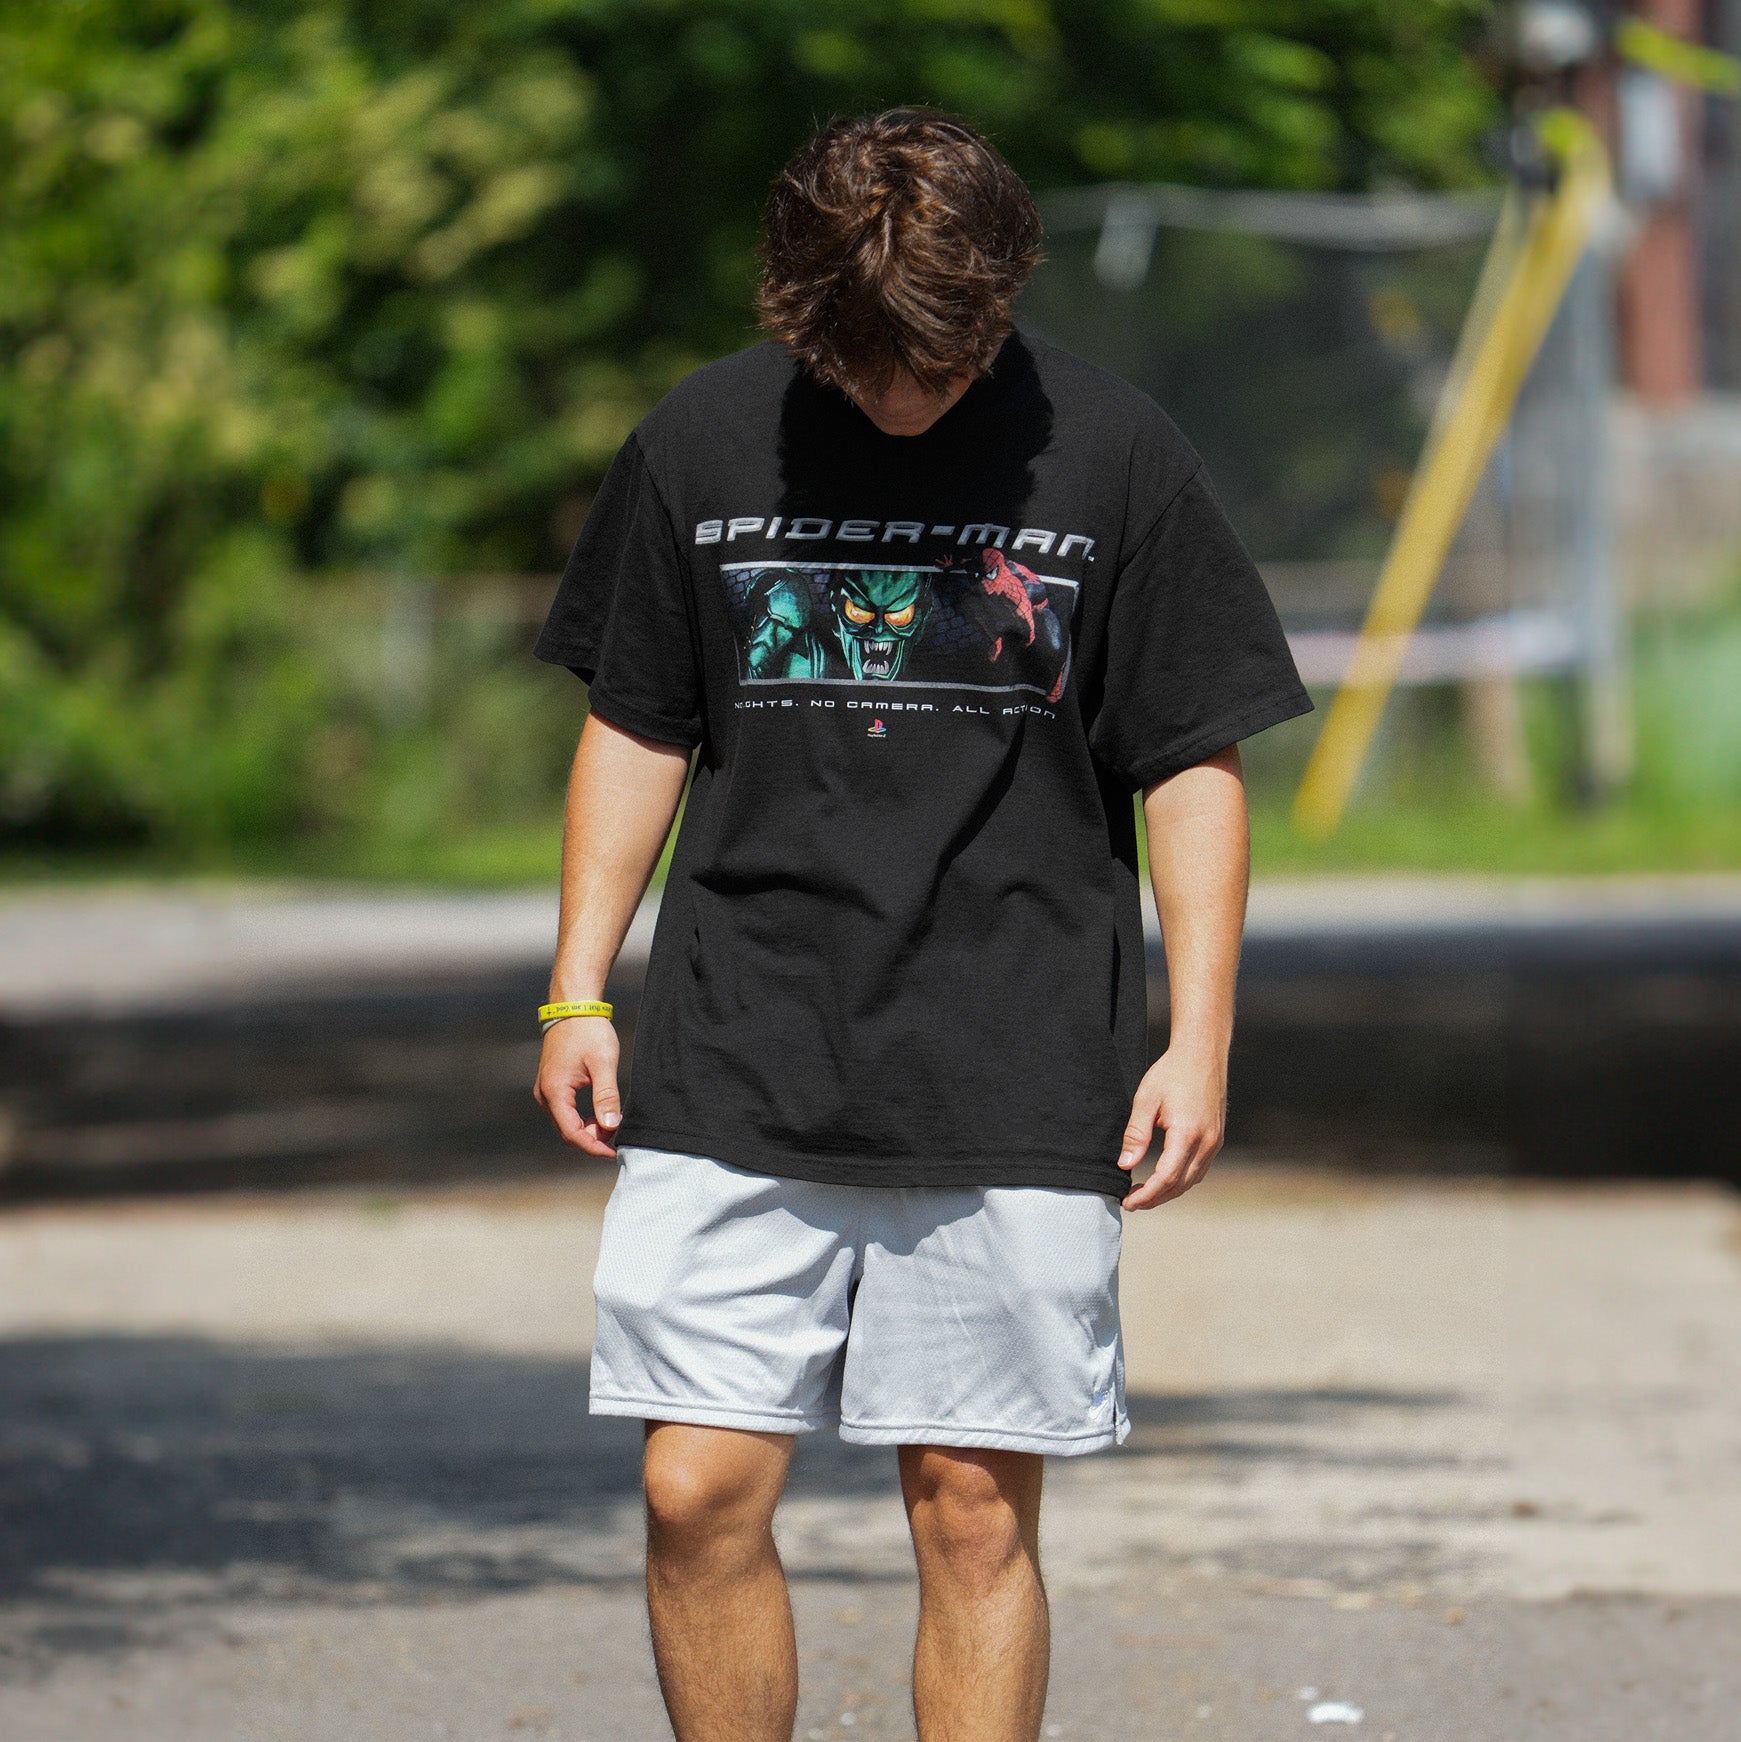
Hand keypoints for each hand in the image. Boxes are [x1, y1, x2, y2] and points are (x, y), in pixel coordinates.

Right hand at [533, 1016, 621, 1157]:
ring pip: (566, 1123)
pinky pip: (566, 1112)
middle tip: (618, 1140)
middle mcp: (545, 1094)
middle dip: (593, 1140)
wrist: (574, 1007)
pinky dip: (583, 1119)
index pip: (572, 1133)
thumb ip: (606, 1096)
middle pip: (567, 1132)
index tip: (615, 1152)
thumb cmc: (589, 1031)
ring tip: (613, 1127)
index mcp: (555, 1091)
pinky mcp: (553, 1085)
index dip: (594, 1146)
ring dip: (589, 1130)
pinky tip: (602, 1115)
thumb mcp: (603, 1063)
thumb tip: (611, 1126)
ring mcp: (546, 1090)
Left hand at [1116, 1047, 1225, 1209]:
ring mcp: (1215, 1142)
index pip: (1166, 1178)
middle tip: (1131, 1202)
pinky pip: (1200, 1169)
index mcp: (1187, 1133)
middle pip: (1180, 1185)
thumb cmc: (1172, 1072)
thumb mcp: (1146, 1099)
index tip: (1128, 1202)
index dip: (1147, 1195)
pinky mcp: (1216, 1138)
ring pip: (1192, 1180)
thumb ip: (1136, 1134)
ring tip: (1144, 1194)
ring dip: (1168, 1192)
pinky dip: (1182, 1180)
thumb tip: (1126, 1164)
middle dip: (1155, 1199)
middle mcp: (1206, 1142)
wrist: (1202, 1054)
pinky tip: (1165, 1178)